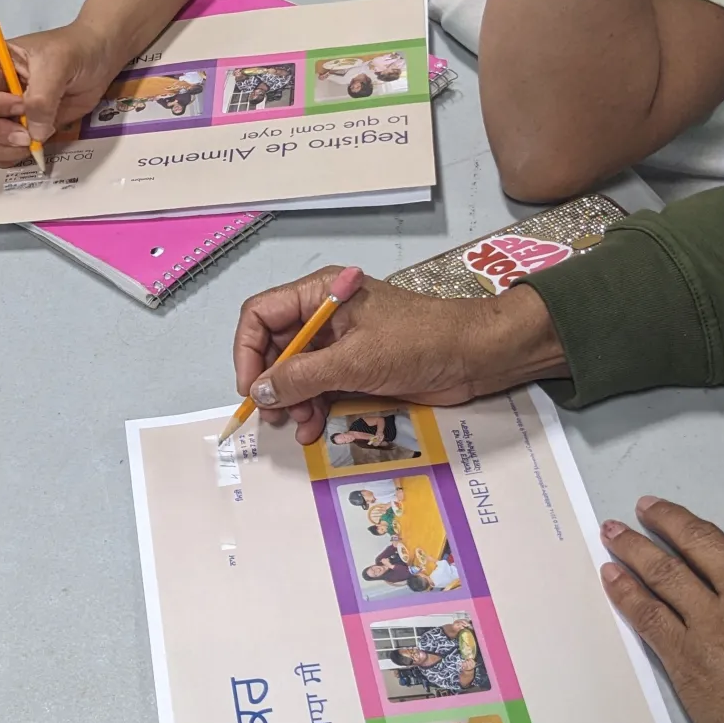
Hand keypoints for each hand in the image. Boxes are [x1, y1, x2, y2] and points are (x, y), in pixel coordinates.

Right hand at [0, 23, 127, 162]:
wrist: (97, 61)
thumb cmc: (74, 51)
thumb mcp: (57, 63)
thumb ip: (42, 98)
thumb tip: (33, 133)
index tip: (20, 105)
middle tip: (24, 133)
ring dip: (2, 148)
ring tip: (32, 140)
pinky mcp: (15, 134)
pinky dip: (12, 157)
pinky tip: (34, 146)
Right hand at [232, 268, 568, 442]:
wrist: (475, 356)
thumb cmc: (418, 343)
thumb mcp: (354, 360)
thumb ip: (301, 376)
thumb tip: (259, 392)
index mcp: (319, 294)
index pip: (260, 315)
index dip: (248, 352)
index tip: (252, 389)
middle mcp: (323, 315)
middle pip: (274, 347)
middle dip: (271, 383)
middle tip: (274, 416)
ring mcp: (340, 343)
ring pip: (295, 373)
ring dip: (293, 402)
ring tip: (301, 426)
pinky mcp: (356, 367)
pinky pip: (319, 387)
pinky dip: (312, 407)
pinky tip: (313, 428)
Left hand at [600, 496, 723, 722]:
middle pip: (704, 543)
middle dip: (672, 520)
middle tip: (648, 506)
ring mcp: (716, 626)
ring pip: (667, 571)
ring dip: (636, 546)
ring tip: (613, 531)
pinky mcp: (687, 658)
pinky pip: (649, 614)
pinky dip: (626, 591)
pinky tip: (611, 575)